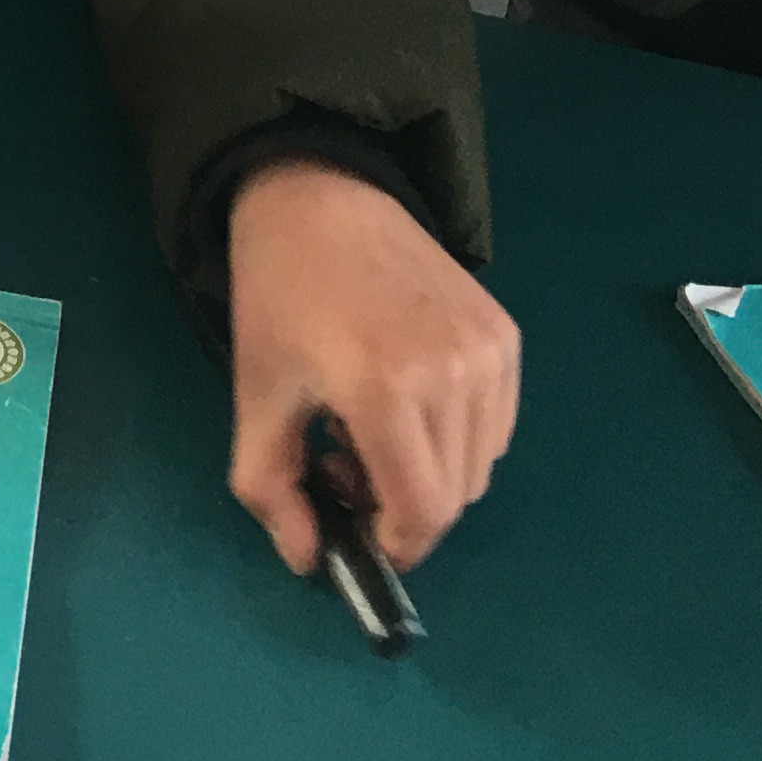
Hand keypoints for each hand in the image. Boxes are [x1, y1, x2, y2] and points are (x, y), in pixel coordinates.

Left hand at [224, 159, 520, 575]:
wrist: (320, 199)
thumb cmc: (279, 297)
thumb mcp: (255, 396)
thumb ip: (272, 491)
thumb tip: (310, 562)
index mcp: (384, 389)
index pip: (423, 513)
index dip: (395, 543)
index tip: (359, 530)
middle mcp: (452, 373)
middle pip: (454, 497)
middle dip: (403, 507)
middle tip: (348, 465)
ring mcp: (488, 352)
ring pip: (478, 466)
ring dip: (431, 472)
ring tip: (375, 428)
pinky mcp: (506, 335)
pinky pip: (495, 425)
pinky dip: (458, 436)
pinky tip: (410, 399)